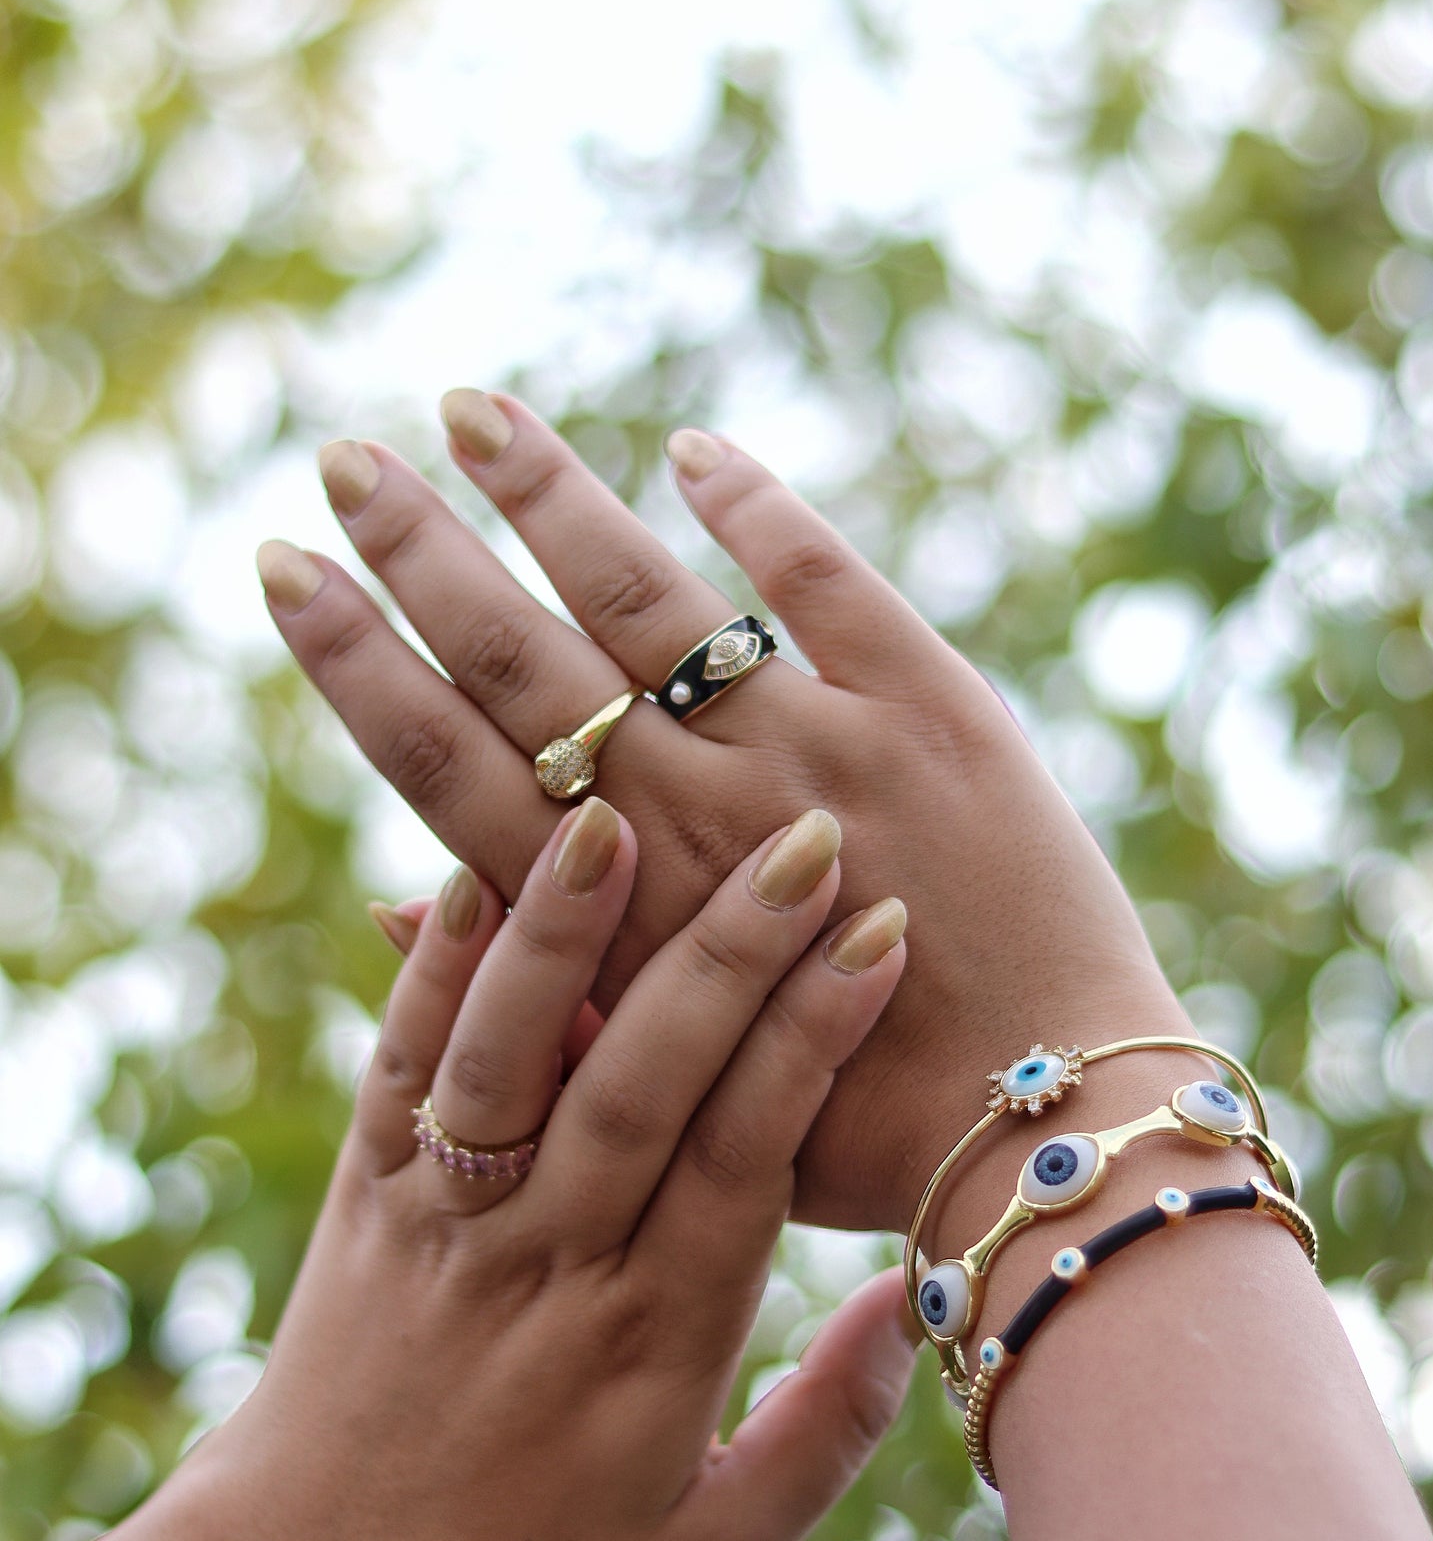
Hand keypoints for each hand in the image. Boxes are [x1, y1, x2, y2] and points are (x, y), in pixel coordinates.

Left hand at [194, 801, 913, 1540]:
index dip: (816, 1043)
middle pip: (644, 1083)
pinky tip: (460, 871)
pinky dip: (428, 968)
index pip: (745, 1158)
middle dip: (728, 955)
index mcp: (651, 1335)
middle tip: (800, 837)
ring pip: (510, 1057)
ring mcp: (445, 1213)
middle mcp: (548, 1256)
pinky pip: (399, 1063)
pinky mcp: (365, 1184)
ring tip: (612, 815)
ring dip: (561, 935)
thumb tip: (910, 1301)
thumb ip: (827, 1433)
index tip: (882, 937)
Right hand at [257, 399, 1189, 1236]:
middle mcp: (696, 817)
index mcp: (618, 918)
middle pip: (526, 662)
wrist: (1039, 1124)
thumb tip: (390, 898)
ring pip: (653, 602)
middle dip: (422, 553)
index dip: (357, 663)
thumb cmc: (841, 1131)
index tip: (285, 569)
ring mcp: (815, 751)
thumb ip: (534, 987)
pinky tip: (690, 448)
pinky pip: (828, 582)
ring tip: (470, 410)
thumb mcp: (662, 1085)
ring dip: (554, 499)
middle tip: (343, 456)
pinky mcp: (932, 713)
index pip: (450, 764)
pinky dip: (759, 509)